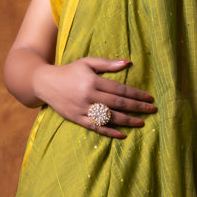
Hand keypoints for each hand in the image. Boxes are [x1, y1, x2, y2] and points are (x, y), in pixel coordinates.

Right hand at [34, 57, 156, 138]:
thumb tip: (128, 62)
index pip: (120, 90)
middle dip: (137, 107)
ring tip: (141, 122)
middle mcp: (88, 96)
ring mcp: (82, 109)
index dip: (136, 94)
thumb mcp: (87, 63)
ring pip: (109, 117)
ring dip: (127, 121)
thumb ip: (107, 64)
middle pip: (118, 104)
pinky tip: (122, 134)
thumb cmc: (70, 71)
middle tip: (152, 110)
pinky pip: (95, 127)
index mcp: (93, 81)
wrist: (45, 83)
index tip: (149, 98)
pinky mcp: (77, 119)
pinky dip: (109, 132)